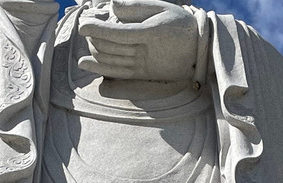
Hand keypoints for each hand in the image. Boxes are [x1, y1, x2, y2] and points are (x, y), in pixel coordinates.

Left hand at [77, 0, 199, 82]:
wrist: (199, 51)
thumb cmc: (180, 23)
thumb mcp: (162, 7)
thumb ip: (136, 6)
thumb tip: (112, 6)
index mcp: (151, 34)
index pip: (118, 33)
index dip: (97, 29)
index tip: (83, 24)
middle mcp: (145, 53)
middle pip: (111, 47)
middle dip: (93, 36)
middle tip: (86, 25)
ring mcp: (143, 67)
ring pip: (110, 60)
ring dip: (94, 50)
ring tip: (88, 38)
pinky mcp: (141, 75)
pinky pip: (115, 73)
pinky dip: (98, 68)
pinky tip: (84, 62)